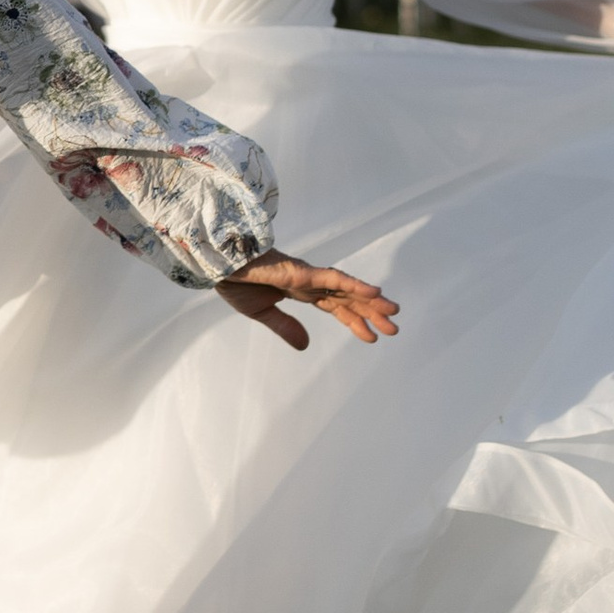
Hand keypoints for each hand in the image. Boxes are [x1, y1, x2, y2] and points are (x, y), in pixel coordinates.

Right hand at [217, 254, 397, 352]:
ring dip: (371, 300)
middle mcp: (310, 282)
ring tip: (393, 311)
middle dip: (371, 313)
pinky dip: (354, 284)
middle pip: (348, 299)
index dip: (355, 321)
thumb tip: (306, 346)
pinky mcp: (301, 272)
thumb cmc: (235, 282)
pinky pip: (333, 278)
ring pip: (347, 288)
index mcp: (301, 291)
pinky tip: (373, 292)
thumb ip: (285, 327)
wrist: (219, 265)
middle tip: (394, 328)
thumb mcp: (262, 313)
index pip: (336, 307)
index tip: (373, 337)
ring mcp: (307, 276)